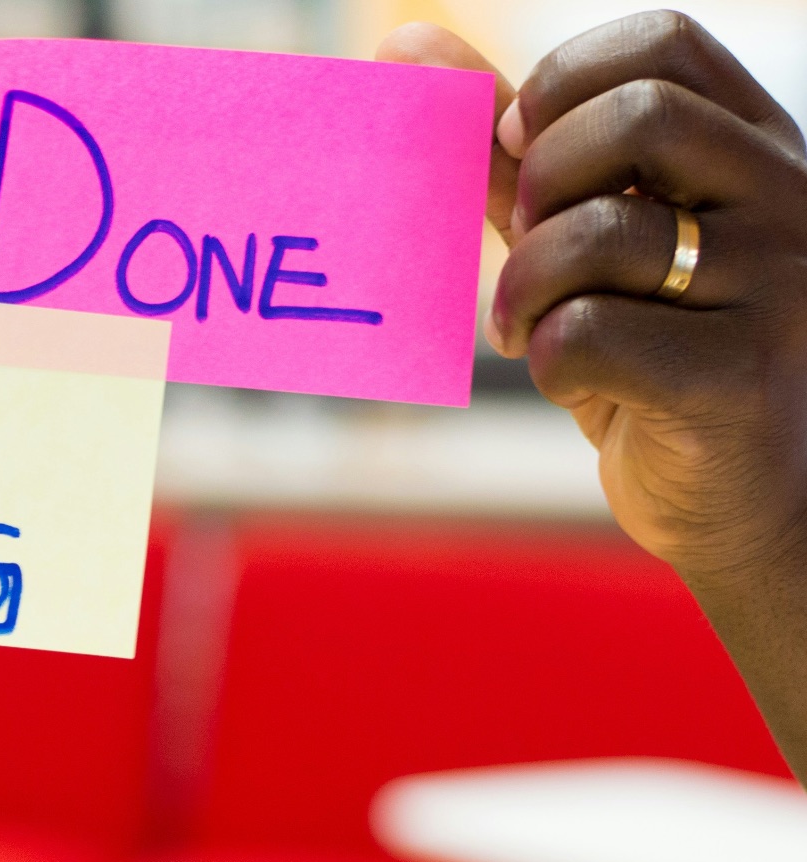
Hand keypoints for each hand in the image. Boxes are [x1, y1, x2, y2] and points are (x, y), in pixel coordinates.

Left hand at [383, 13, 806, 581]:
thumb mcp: (583, 239)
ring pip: (601, 234)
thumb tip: (409, 44)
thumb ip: (510, 151)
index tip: (519, 148)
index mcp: (755, 149)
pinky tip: (571, 381)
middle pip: (636, 119)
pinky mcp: (739, 376)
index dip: (564, 83)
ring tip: (529, 328)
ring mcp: (779, 286)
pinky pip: (589, 334)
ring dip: (526, 290)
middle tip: (528, 246)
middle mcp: (788, 200)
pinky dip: (547, 361)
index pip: (665, 46)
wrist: (736, 499)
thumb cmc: (651, 355)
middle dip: (542, 184)